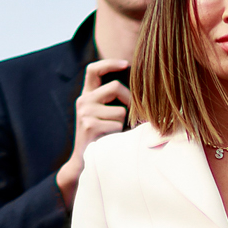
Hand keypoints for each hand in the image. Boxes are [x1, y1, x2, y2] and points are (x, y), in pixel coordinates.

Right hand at [55, 59, 133, 203]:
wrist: (85, 163)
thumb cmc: (103, 138)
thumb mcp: (105, 116)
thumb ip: (115, 101)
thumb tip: (143, 90)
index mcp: (87, 95)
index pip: (93, 69)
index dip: (109, 63)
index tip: (126, 63)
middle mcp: (83, 101)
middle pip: (114, 87)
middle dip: (129, 100)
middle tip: (132, 116)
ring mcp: (85, 113)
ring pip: (119, 111)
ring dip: (123, 124)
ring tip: (114, 134)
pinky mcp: (89, 126)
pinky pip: (117, 125)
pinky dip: (119, 134)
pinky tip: (110, 141)